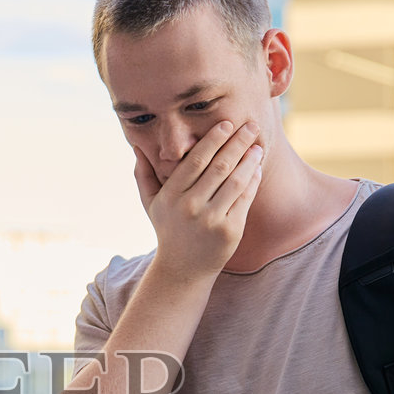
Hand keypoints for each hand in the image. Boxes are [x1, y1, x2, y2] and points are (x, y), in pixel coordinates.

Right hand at [135, 120, 263, 282]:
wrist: (182, 269)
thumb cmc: (168, 229)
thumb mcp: (150, 203)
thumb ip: (143, 174)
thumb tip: (137, 146)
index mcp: (171, 196)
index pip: (196, 160)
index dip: (213, 139)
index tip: (227, 124)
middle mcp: (190, 207)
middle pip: (219, 167)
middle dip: (237, 143)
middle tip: (250, 125)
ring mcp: (211, 220)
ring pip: (235, 182)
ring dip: (249, 160)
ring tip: (257, 145)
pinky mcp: (229, 232)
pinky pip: (244, 200)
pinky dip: (252, 181)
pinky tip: (256, 168)